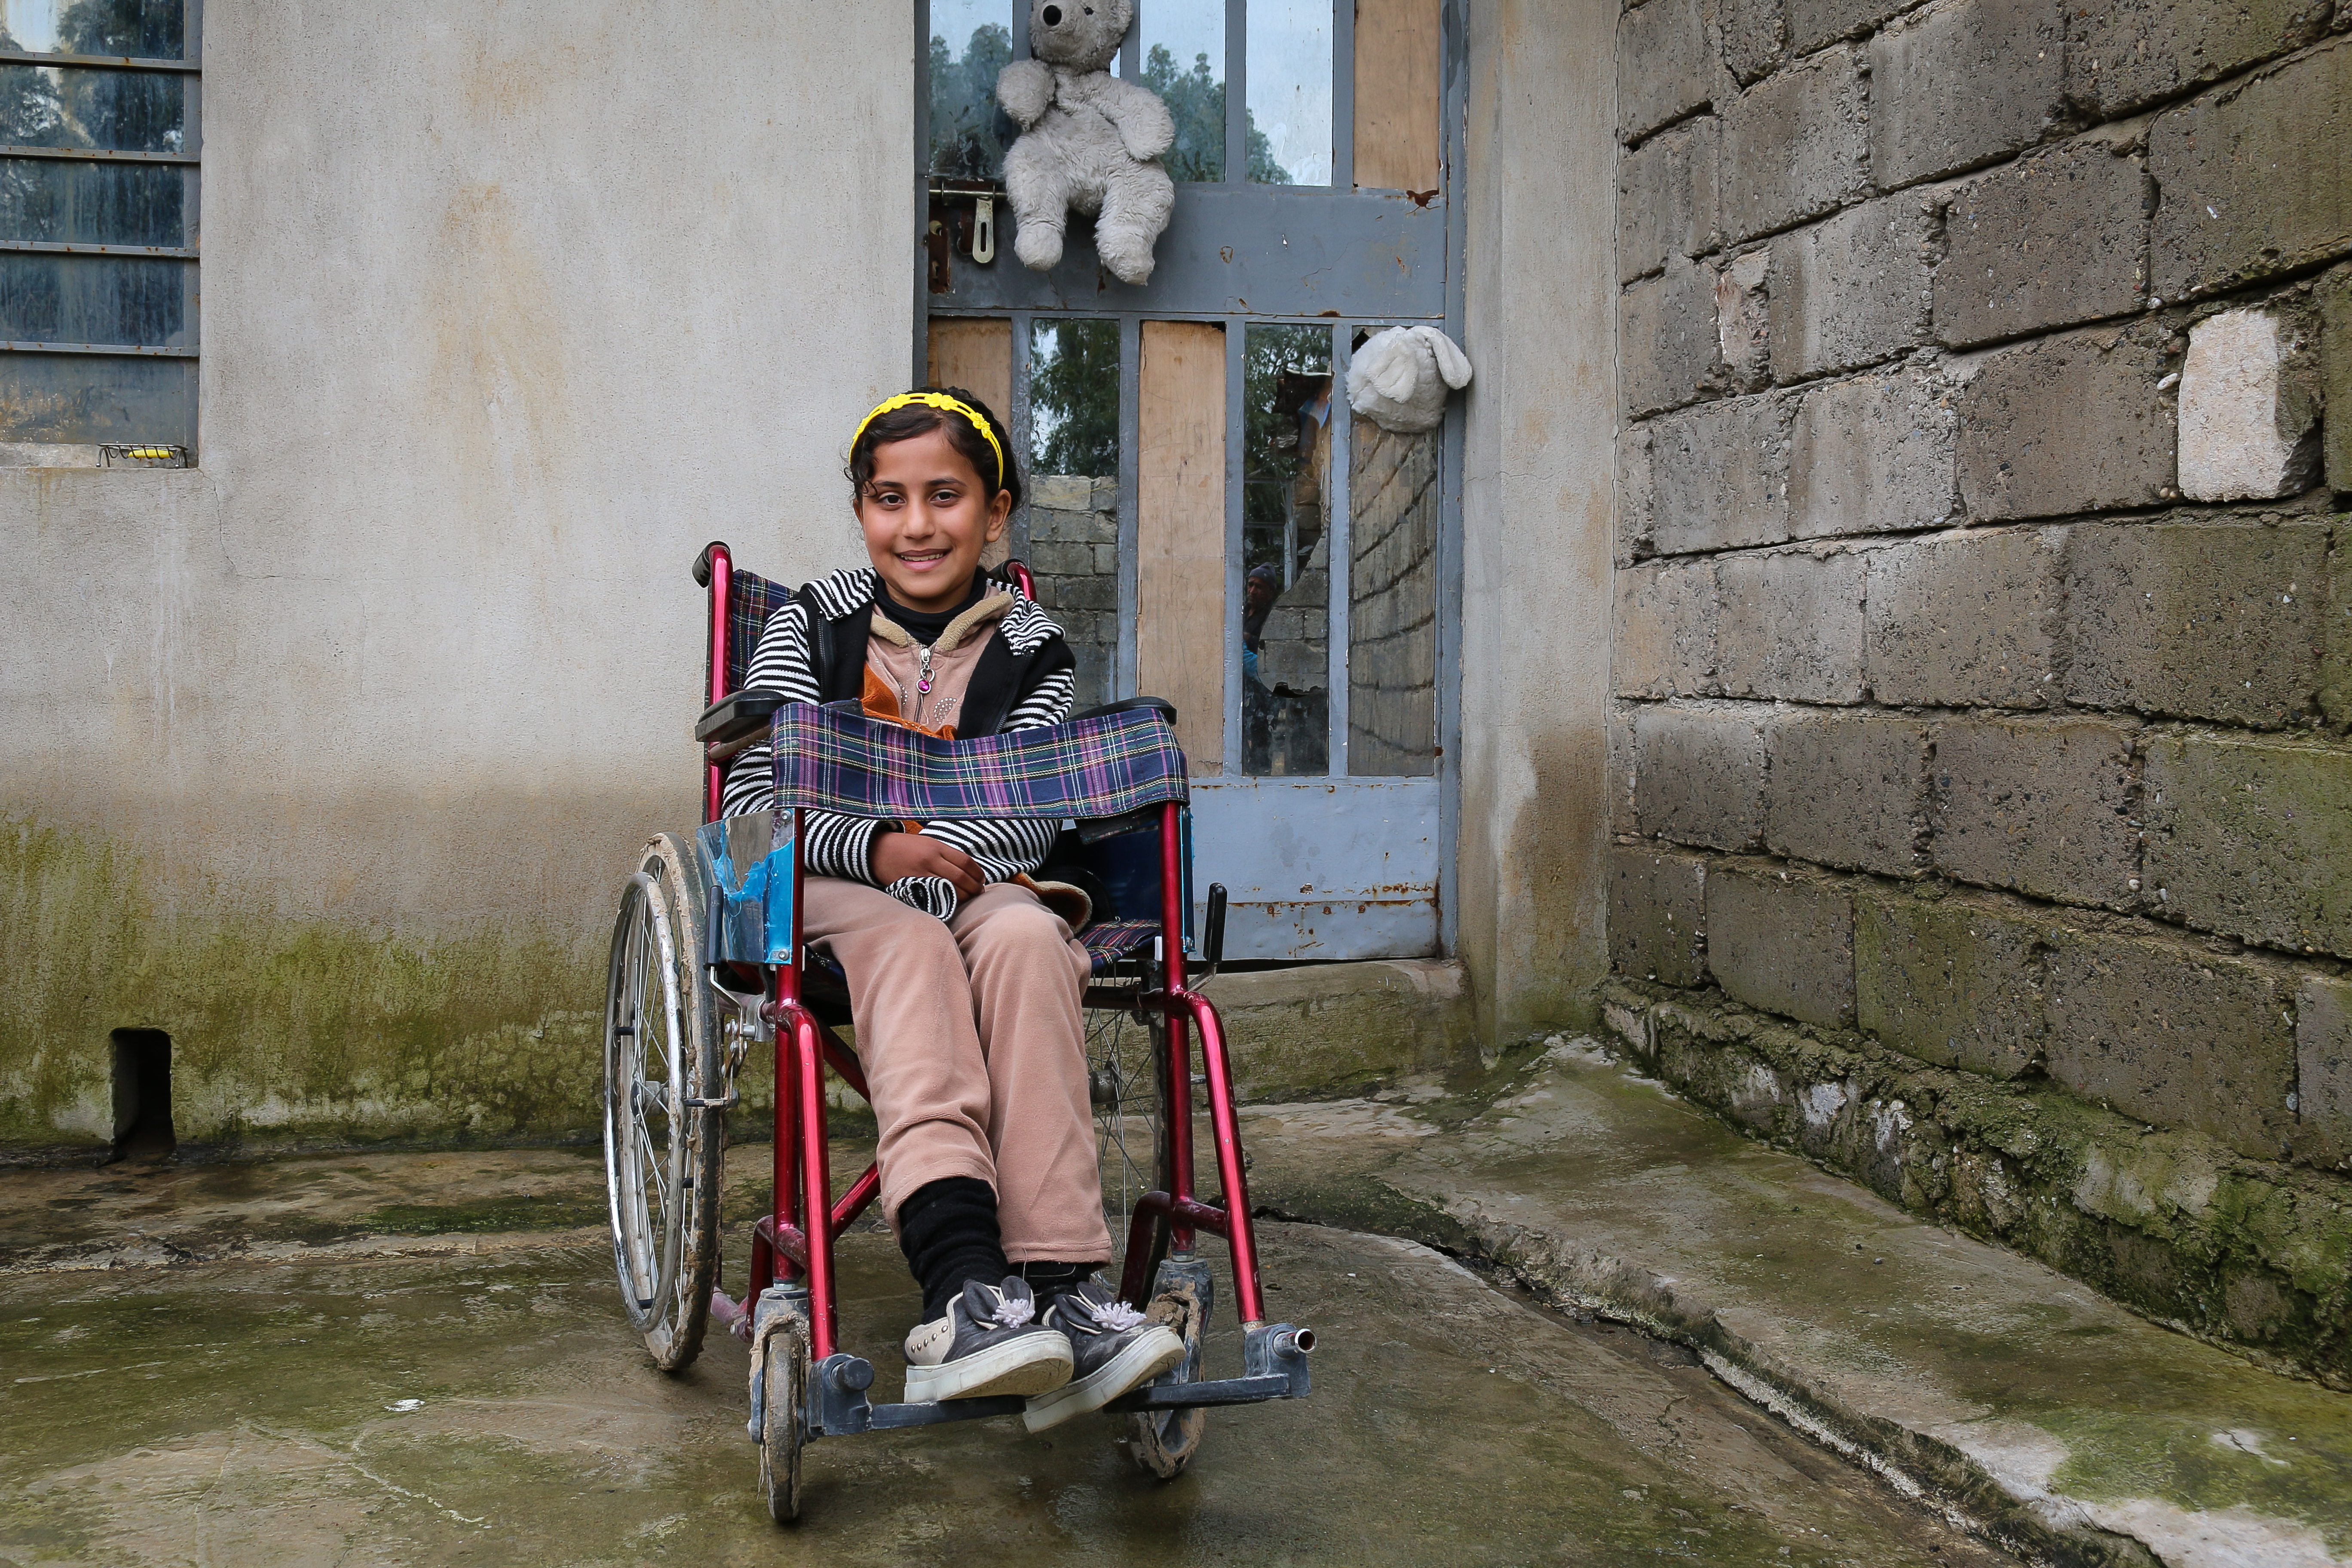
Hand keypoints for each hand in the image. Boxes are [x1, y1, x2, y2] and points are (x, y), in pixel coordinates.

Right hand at [870, 830, 984, 898]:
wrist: (877, 851)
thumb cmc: (907, 847)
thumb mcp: (928, 843)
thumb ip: (947, 855)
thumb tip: (969, 870)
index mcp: (936, 847)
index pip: (965, 862)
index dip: (978, 873)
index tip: (982, 879)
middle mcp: (929, 859)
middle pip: (960, 877)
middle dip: (974, 888)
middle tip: (979, 892)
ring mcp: (920, 874)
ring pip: (949, 889)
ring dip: (964, 896)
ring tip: (969, 898)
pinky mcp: (912, 886)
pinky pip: (934, 896)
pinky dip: (946, 900)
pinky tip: (952, 902)